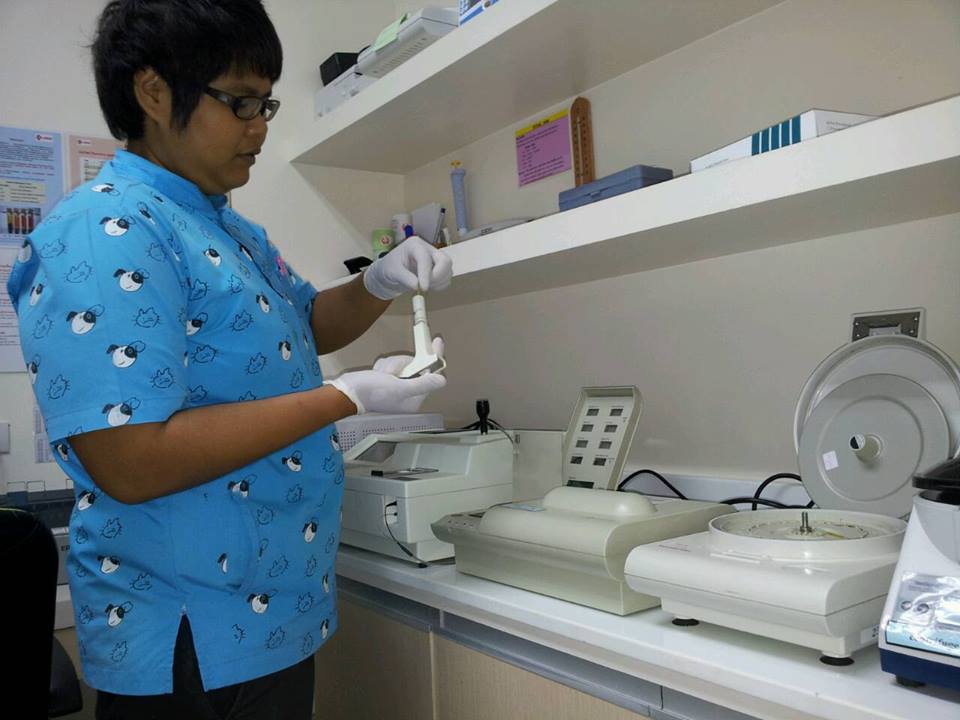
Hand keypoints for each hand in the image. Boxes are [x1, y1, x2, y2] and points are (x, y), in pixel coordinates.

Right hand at [326, 338, 446, 413]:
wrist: (345, 391)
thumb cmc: (370, 393)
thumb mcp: (398, 388)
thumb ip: (422, 384)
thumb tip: (441, 380)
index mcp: (413, 401)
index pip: (431, 377)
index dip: (435, 360)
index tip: (437, 343)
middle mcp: (407, 394)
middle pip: (416, 367)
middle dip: (401, 365)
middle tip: (391, 373)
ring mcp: (397, 386)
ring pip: (403, 363)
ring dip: (391, 365)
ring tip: (381, 375)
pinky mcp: (388, 378)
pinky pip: (393, 364)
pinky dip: (384, 365)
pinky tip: (377, 373)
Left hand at [363, 236, 452, 299]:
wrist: (392, 273)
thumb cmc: (390, 267)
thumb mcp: (393, 272)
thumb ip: (405, 278)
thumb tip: (417, 286)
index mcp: (414, 245)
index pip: (425, 257)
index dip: (426, 273)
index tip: (423, 288)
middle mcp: (428, 249)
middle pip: (445, 260)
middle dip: (438, 276)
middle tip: (426, 287)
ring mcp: (435, 259)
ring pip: (448, 270)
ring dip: (438, 282)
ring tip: (423, 287)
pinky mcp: (439, 268)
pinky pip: (447, 278)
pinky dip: (440, 285)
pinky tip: (428, 286)